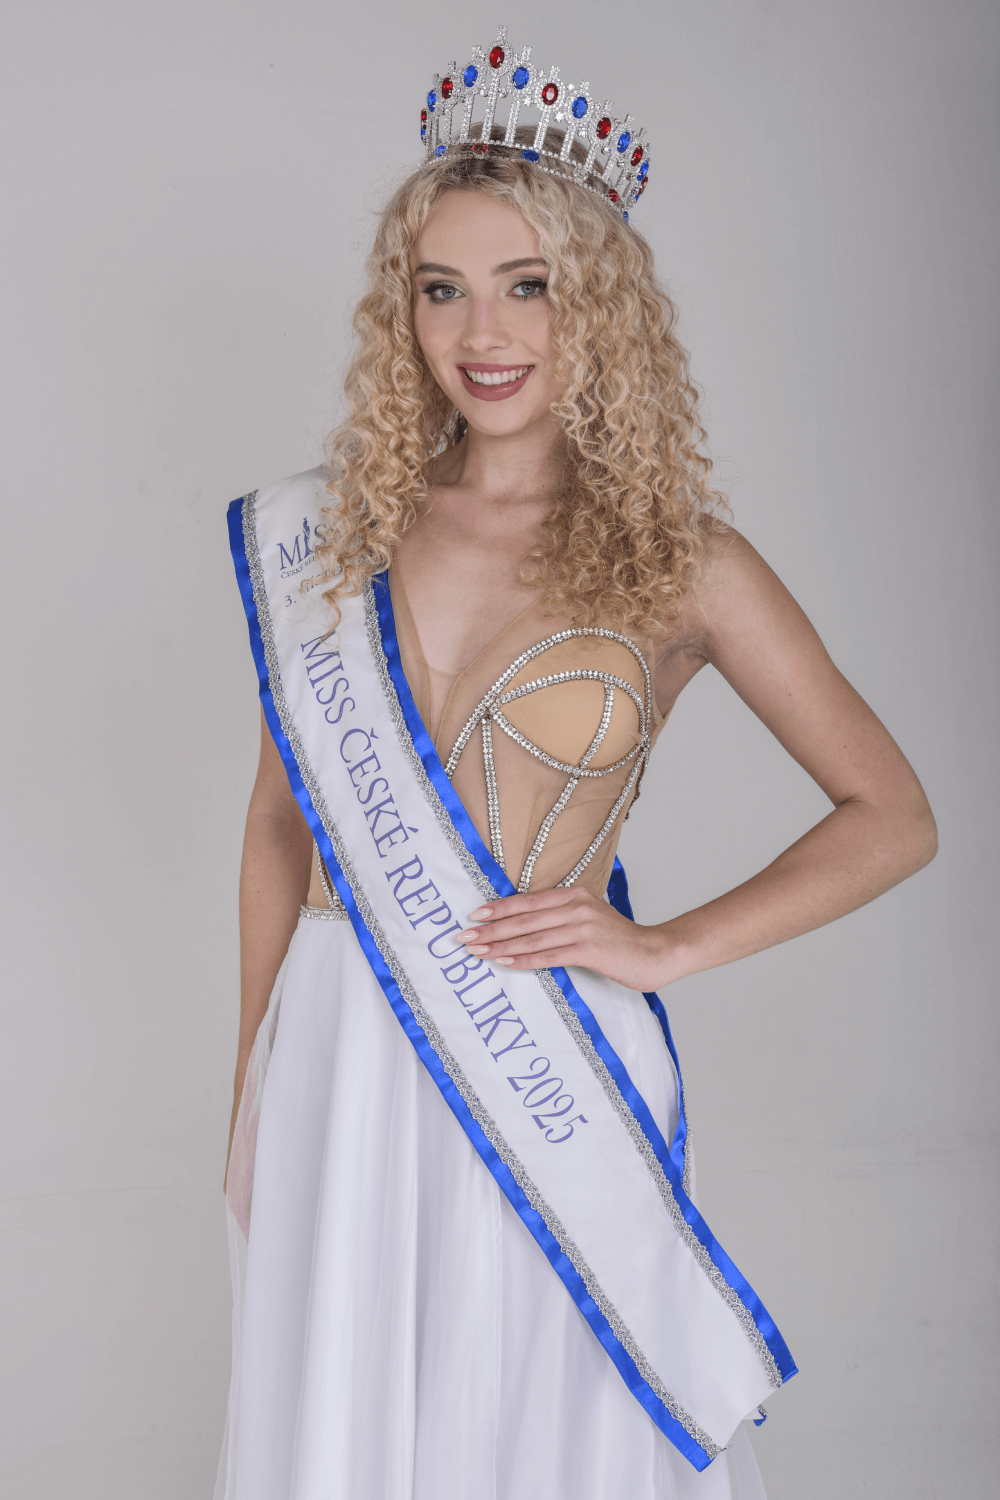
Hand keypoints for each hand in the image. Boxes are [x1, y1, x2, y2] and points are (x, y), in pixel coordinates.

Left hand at [456, 887, 673, 992]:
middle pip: (524, 919)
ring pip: (532, 937)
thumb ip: (561, 917)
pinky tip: (505, 962)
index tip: (474, 916)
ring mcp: (583, 927)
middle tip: (464, 937)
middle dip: (491, 929)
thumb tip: (523, 927)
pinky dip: (524, 959)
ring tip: (477, 952)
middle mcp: (576, 906)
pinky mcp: (589, 949)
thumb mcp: (588, 918)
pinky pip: (548, 956)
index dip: (498, 908)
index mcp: (574, 895)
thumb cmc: (618, 940)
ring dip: (500, 946)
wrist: (655, 953)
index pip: (527, 901)